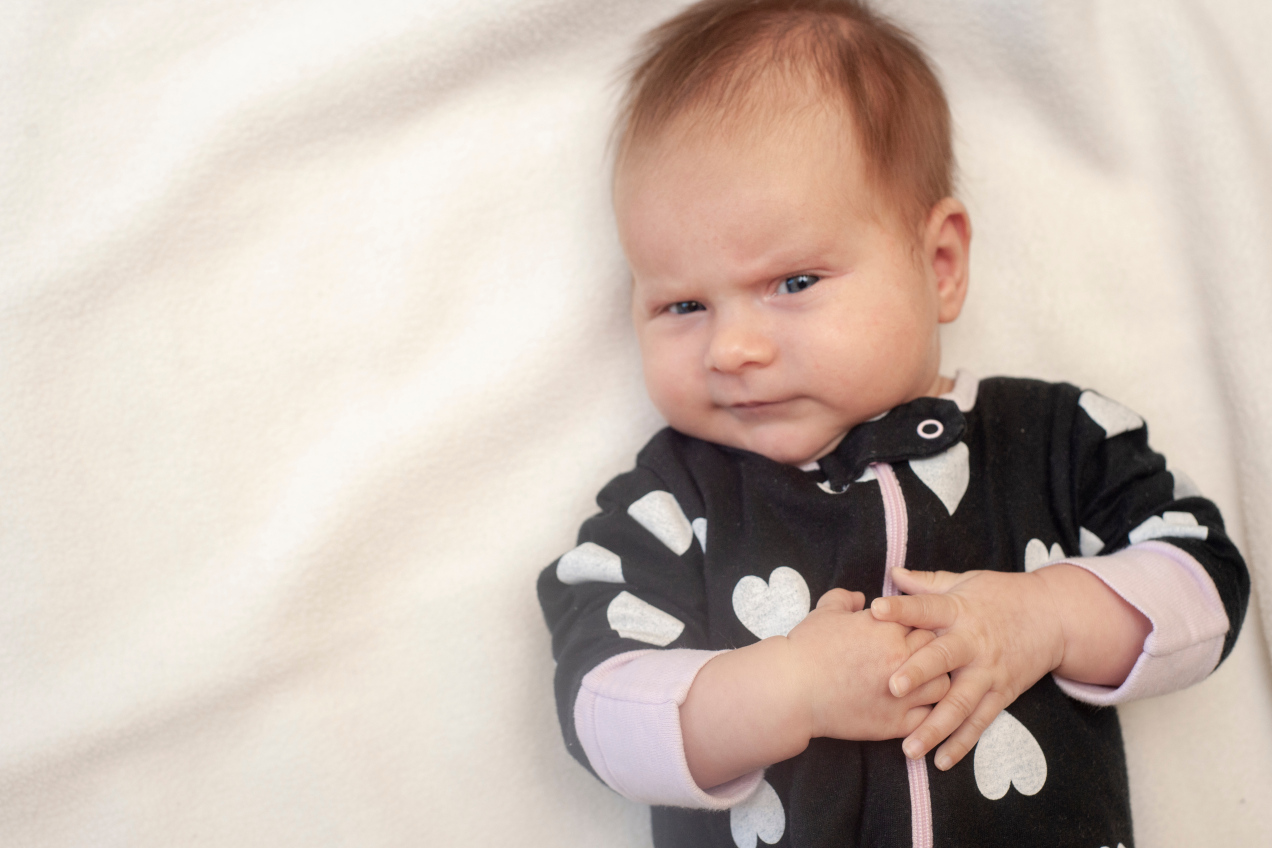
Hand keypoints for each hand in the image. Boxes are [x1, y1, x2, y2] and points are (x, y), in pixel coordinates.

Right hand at [787, 588, 951, 742]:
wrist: (792, 689)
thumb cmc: (806, 648)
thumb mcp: (825, 613)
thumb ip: (845, 598)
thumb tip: (859, 597)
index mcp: (888, 627)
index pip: (924, 620)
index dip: (916, 626)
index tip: (907, 633)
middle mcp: (901, 658)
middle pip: (939, 650)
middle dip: (931, 652)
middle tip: (917, 657)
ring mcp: (902, 693)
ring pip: (943, 685)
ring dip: (935, 682)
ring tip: (921, 684)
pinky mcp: (896, 722)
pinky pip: (929, 719)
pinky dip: (927, 715)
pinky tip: (916, 710)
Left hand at [869, 568, 1064, 770]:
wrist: (1054, 615)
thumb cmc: (1000, 596)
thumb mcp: (964, 582)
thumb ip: (927, 584)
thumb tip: (891, 574)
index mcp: (958, 610)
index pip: (926, 607)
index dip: (902, 608)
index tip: (876, 610)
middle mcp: (973, 643)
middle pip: (943, 658)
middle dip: (918, 673)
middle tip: (893, 688)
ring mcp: (989, 672)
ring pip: (960, 702)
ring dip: (935, 727)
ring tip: (909, 747)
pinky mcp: (1003, 694)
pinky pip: (980, 722)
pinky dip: (962, 743)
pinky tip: (941, 761)